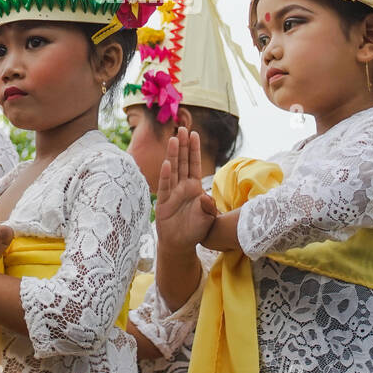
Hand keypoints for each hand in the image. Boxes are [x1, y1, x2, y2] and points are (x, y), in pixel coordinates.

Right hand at [155, 128, 217, 254]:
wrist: (181, 245)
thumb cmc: (196, 230)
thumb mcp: (208, 218)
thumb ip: (208, 206)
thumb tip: (205, 197)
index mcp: (194, 187)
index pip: (194, 164)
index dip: (194, 149)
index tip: (194, 133)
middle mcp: (182, 187)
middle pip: (182, 162)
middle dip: (183, 145)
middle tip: (183, 127)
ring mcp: (172, 193)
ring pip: (173, 170)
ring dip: (173, 154)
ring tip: (174, 138)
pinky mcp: (163, 203)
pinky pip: (165, 187)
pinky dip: (166, 176)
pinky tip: (167, 164)